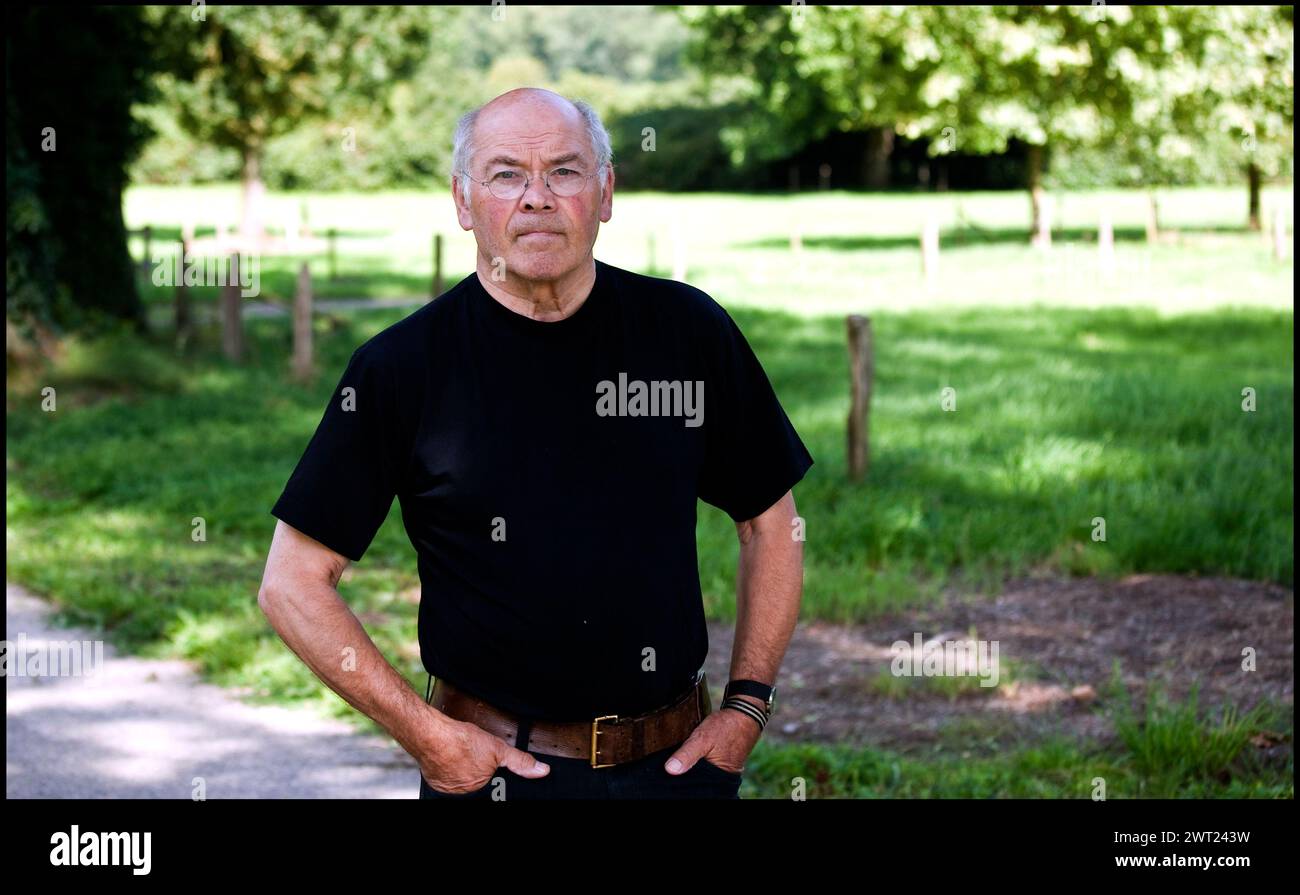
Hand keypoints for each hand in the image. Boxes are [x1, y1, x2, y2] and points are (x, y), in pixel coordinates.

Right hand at [416, 711, 549, 794]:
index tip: (488, 770)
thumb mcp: (498, 749)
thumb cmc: (460, 742)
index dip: (495, 782)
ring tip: (465, 760)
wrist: (431, 736)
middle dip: (483, 777)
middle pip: (481, 789)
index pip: (496, 793)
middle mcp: (466, 796)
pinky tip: (454, 761)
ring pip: (466, 786)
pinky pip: (450, 781)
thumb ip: (519, 761)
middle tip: (475, 762)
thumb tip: (541, 770)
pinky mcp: (438, 786)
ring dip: (467, 775)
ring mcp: (451, 793)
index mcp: (482, 792)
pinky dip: (453, 772)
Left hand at [663, 699, 763, 775]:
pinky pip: (706, 768)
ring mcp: (723, 771)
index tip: (668, 779)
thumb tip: (669, 770)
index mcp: (720, 780)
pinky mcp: (722, 763)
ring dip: (691, 770)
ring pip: (701, 775)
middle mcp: (723, 779)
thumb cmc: (726, 727)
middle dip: (685, 778)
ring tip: (677, 763)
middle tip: (671, 767)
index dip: (681, 784)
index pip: (695, 788)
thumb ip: (686, 754)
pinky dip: (697, 764)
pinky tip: (687, 758)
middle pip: (698, 783)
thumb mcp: (702, 738)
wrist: (744, 713)